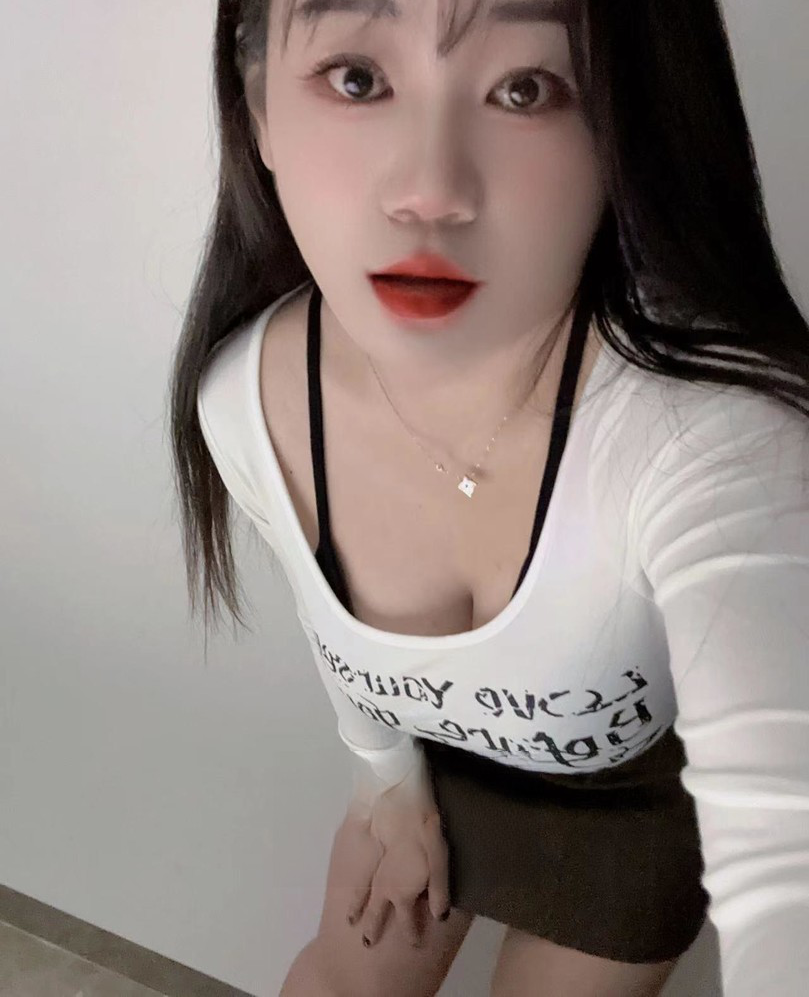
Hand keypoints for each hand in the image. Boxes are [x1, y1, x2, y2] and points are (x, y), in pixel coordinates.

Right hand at [343, 765, 451, 948]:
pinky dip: (354, 885)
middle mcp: (383, 887)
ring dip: (357, 908)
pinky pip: (358, 876)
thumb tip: (439, 918)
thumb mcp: (440, 863)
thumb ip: (439, 892)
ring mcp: (372, 870)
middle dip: (373, 928)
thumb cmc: (423, 833)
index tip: (412, 945)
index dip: (410, 934)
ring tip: (349, 920)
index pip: (406, 921)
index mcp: (402, 892)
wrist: (398, 803)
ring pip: (363, 895)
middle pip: (376, 912)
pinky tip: (351, 885)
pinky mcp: (365, 853)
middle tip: (366, 943)